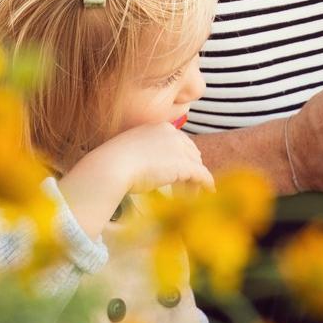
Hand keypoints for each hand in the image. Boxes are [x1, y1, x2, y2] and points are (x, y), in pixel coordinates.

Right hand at [90, 122, 215, 193]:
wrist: (112, 165)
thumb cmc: (114, 160)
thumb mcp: (131, 148)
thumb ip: (144, 151)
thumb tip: (148, 164)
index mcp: (160, 127)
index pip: (179, 141)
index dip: (181, 158)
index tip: (179, 171)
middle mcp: (173, 133)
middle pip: (191, 152)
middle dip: (190, 168)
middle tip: (187, 185)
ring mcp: (179, 148)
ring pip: (196, 164)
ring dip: (195, 179)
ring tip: (192, 194)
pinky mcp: (183, 165)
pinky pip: (201, 174)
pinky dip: (207, 183)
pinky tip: (210, 192)